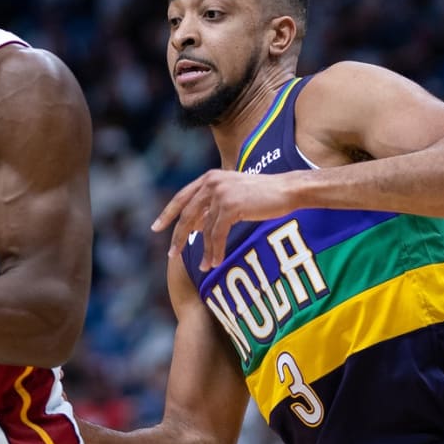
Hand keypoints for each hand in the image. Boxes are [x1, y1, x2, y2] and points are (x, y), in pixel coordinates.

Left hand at [152, 169, 297, 269]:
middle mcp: (211, 182)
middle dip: (178, 236)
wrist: (287, 190)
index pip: (182, 197)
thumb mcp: (232, 195)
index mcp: (209, 178)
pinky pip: (217, 234)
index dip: (168, 214)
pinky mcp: (231, 206)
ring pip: (204, 229)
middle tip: (171, 254)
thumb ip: (213, 206)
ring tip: (205, 265)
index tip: (155, 227)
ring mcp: (220, 193)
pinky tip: (216, 261)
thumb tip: (195, 226)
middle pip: (187, 214)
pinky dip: (215, 250)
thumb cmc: (263, 194)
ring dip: (204, 250)